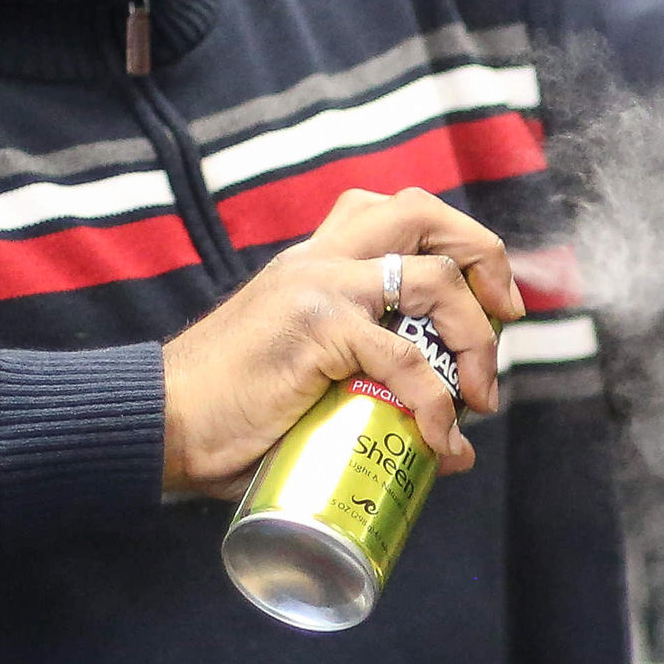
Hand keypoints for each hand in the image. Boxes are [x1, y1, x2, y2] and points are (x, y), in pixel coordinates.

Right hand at [158, 188, 525, 498]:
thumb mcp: (307, 388)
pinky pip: (404, 355)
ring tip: (480, 395)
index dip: (461, 245)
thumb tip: (450, 450)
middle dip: (484, 258)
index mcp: (315, 263)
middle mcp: (318, 260)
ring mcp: (317, 288)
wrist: (158, 422)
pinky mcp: (315, 329)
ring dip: (475, 336)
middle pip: (422, 213)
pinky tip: (439, 438)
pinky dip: (437, 401)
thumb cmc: (226, 416)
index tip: (494, 304)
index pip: (399, 215)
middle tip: (506, 319)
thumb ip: (373, 403)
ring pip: (430, 276)